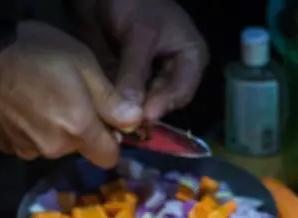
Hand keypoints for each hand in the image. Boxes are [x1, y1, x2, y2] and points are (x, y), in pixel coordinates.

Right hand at [0, 21, 140, 168]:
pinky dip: (30, 130)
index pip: (109, 157)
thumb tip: (135, 122)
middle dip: (80, 130)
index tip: (104, 120)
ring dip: (54, 129)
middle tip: (66, 96)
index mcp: (78, 129)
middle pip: (80, 149)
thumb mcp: (81, 62)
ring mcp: (28, 150)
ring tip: (39, 98)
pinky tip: (20, 106)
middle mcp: (55, 148)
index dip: (111, 140)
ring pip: (54, 146)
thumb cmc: (34, 53)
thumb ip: (110, 99)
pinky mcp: (6, 147)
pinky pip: (30, 144)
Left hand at [74, 0, 207, 121]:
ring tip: (115, 122)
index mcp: (190, 57)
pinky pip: (126, 100)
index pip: (182, 90)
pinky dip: (117, 106)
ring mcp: (151, 79)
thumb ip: (135, 72)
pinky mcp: (131, 82)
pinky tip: (106, 112)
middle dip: (145, 113)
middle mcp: (174, 73)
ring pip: (143, 105)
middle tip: (127, 125)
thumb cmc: (134, 3)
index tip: (144, 117)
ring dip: (130, 113)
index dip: (164, 105)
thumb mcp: (138, 35)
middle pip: (163, 102)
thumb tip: (132, 112)